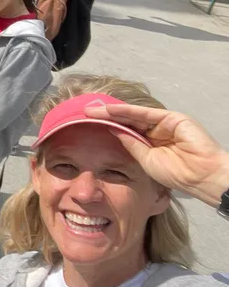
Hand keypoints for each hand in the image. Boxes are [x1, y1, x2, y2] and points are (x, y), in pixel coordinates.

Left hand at [85, 104, 228, 206]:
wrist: (200, 176)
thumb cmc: (176, 173)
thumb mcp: (146, 159)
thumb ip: (131, 143)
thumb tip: (112, 130)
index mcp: (151, 141)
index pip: (126, 130)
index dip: (108, 126)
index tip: (86, 124)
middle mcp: (157, 129)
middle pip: (127, 120)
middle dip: (106, 116)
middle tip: (84, 112)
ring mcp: (165, 122)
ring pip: (134, 115)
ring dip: (113, 111)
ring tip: (92, 110)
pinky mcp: (173, 118)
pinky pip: (145, 113)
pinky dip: (127, 111)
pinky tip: (110, 110)